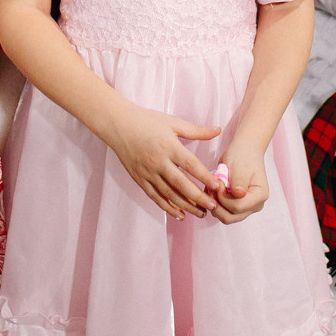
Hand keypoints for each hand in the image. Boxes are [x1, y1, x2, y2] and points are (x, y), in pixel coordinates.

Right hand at [98, 102, 220, 218]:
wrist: (118, 125)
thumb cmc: (146, 121)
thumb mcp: (172, 122)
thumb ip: (196, 130)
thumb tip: (217, 130)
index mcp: (169, 146)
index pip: (190, 164)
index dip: (204, 176)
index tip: (217, 186)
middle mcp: (158, 162)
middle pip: (181, 184)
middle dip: (198, 197)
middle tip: (213, 206)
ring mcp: (148, 172)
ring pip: (169, 194)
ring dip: (186, 206)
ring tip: (201, 213)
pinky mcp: (139, 179)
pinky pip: (155, 197)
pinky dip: (167, 207)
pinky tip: (180, 215)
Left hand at [209, 144, 269, 224]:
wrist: (244, 150)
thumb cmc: (243, 156)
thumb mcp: (239, 166)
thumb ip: (238, 182)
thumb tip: (239, 194)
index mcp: (259, 196)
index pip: (237, 207)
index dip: (222, 198)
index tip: (217, 183)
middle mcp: (254, 205)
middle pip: (230, 217)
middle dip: (216, 204)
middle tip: (210, 187)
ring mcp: (246, 207)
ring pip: (225, 217)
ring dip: (214, 204)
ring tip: (211, 187)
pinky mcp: (237, 206)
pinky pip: (222, 211)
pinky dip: (214, 203)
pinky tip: (212, 190)